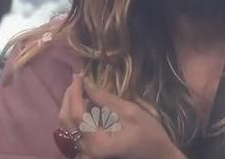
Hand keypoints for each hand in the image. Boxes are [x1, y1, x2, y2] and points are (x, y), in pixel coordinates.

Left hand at [57, 72, 183, 158]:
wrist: (158, 157)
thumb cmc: (150, 135)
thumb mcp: (131, 113)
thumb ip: (106, 99)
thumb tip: (87, 83)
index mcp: (97, 142)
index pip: (77, 114)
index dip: (75, 92)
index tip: (79, 75)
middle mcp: (86, 150)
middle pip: (65, 121)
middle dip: (69, 98)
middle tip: (78, 80)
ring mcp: (86, 153)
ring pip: (66, 127)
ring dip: (70, 106)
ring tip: (80, 89)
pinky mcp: (89, 152)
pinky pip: (74, 132)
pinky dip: (76, 117)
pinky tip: (84, 105)